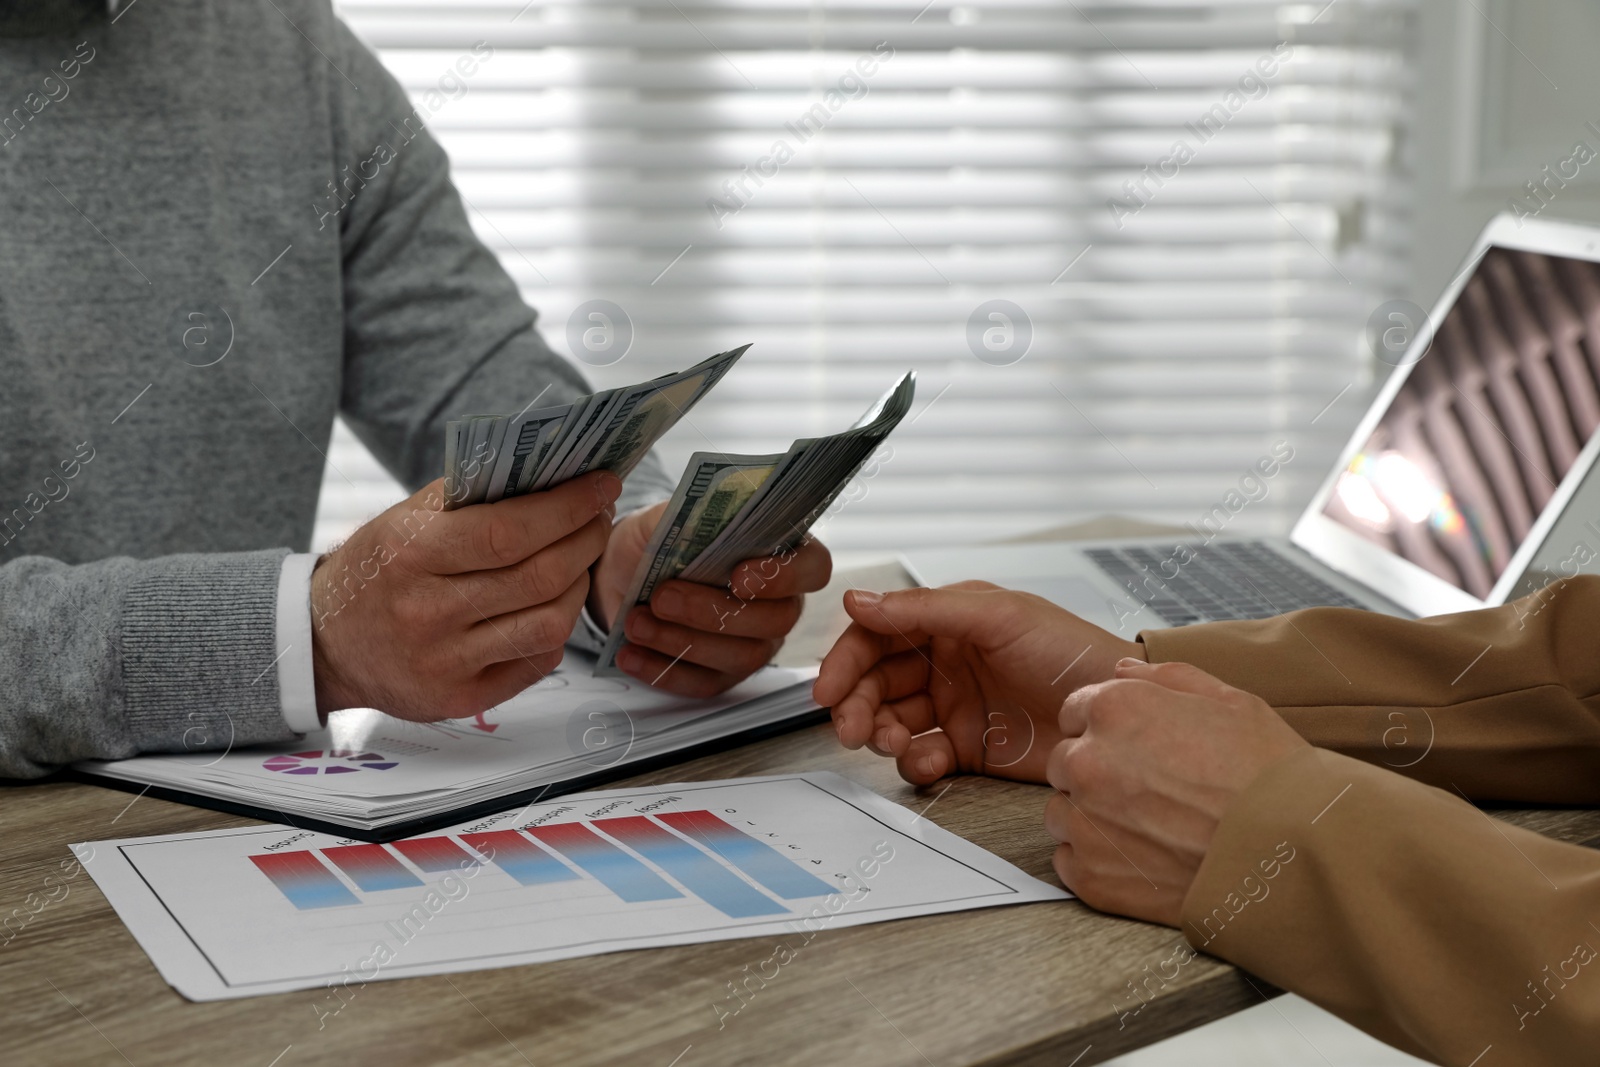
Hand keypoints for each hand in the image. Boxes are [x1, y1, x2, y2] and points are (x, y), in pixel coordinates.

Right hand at [310, 472, 621, 719]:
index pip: (509, 531)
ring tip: (579, 559)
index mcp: (410, 555)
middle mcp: (427, 613)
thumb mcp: (404, 520)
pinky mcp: (461, 699)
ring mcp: (445, 663)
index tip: (601, 486)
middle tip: (600, 517)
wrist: (325, 645)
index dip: (567, 508)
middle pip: (539, 577)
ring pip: (549, 623)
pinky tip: (553, 603)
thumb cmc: (378, 571)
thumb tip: (550, 473)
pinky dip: (558, 627)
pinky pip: (536, 660)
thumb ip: (471, 496)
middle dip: (586, 540)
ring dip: (580, 585)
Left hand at [589, 501, 832, 696]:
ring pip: (742, 656)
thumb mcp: (668, 517)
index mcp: (781, 553)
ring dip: (682, 641)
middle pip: (776, 620)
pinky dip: (663, 670)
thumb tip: (716, 514)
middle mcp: (779, 603)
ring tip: (636, 622)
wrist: (620, 574)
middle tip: (662, 597)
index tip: (738, 575)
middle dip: (712, 611)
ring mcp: (755, 644)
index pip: (813, 567)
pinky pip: (705, 683)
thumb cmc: (655, 541)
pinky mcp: (722, 675)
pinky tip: (630, 654)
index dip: (783, 576)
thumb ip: (695, 515)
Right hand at [814, 583, 1143, 784]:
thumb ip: (924, 609)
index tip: (828, 688)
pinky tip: (927, 761)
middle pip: (875, 683)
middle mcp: (943, 663)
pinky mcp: (968, 749)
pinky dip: (915, 764)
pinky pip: (922, 757)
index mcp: (945, 621)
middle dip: (855, 705)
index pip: (876, 635)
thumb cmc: (1071, 650)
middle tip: (851, 728)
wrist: (1116, 712)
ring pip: (891, 722)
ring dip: (879, 735)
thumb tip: (859, 600)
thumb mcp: (997, 616)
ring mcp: (954, 707)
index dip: (846, 660)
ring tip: (891, 743)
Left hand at [1045, 659, 1307, 925]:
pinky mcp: (1092, 876)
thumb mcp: (1230, 701)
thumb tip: (1123, 670)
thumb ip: (1166, 678)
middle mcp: (1088, 762)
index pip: (1075, 712)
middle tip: (1149, 789)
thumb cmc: (1268, 775)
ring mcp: (1086, 822)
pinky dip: (1097, 861)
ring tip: (1149, 827)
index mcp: (1115, 711)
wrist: (1294, 852)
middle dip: (1097, 770)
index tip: (1135, 747)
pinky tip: (1142, 858)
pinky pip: (1069, 861)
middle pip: (1066, 762)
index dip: (1106, 728)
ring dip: (1092, 816)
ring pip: (1063, 813)